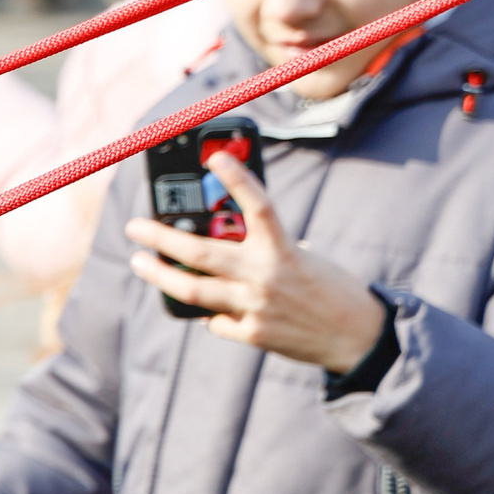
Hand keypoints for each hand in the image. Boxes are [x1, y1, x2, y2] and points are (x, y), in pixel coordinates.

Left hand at [125, 155, 386, 372]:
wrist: (358, 337)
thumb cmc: (330, 289)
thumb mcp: (303, 258)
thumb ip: (266, 251)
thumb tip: (225, 245)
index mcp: (283, 250)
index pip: (258, 205)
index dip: (237, 178)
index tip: (215, 157)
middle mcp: (265, 276)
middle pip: (200, 252)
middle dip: (161, 237)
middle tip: (135, 227)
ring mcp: (255, 306)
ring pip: (192, 290)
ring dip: (159, 275)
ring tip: (139, 262)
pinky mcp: (251, 333)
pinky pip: (214, 319)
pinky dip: (208, 312)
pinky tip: (208, 308)